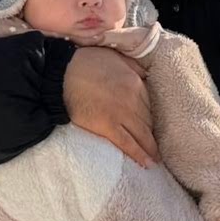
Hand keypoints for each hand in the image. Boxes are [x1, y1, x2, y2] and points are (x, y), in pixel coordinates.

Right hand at [63, 47, 158, 166]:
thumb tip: (145, 75)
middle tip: (157, 145)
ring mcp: (121, 114)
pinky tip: (147, 163)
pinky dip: (139, 154)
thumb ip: (133, 66)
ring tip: (155, 159)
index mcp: (136, 82)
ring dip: (151, 148)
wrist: (62, 74)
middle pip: (149, 121)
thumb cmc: (86, 62)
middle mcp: (133, 99)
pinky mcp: (107, 126)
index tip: (155, 126)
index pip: (151, 105)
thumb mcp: (116, 57)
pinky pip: (128, 143)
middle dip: (153, 134)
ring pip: (143, 134)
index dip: (153, 117)